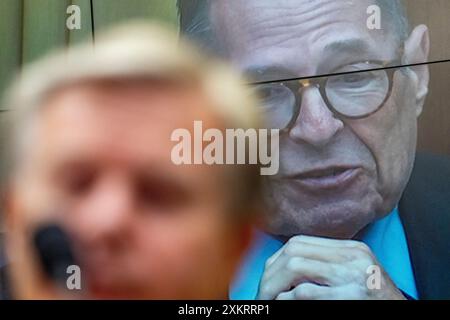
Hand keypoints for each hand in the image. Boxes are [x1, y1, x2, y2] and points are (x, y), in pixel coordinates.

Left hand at [256, 235, 405, 299]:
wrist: (399, 311)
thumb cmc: (373, 300)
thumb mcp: (354, 274)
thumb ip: (328, 264)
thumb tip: (286, 265)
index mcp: (352, 249)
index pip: (300, 242)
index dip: (277, 258)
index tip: (267, 275)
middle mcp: (353, 257)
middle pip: (294, 251)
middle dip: (270, 272)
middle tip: (262, 290)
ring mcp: (354, 276)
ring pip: (296, 267)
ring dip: (275, 284)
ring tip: (268, 298)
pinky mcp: (353, 296)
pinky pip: (307, 292)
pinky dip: (288, 298)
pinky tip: (282, 303)